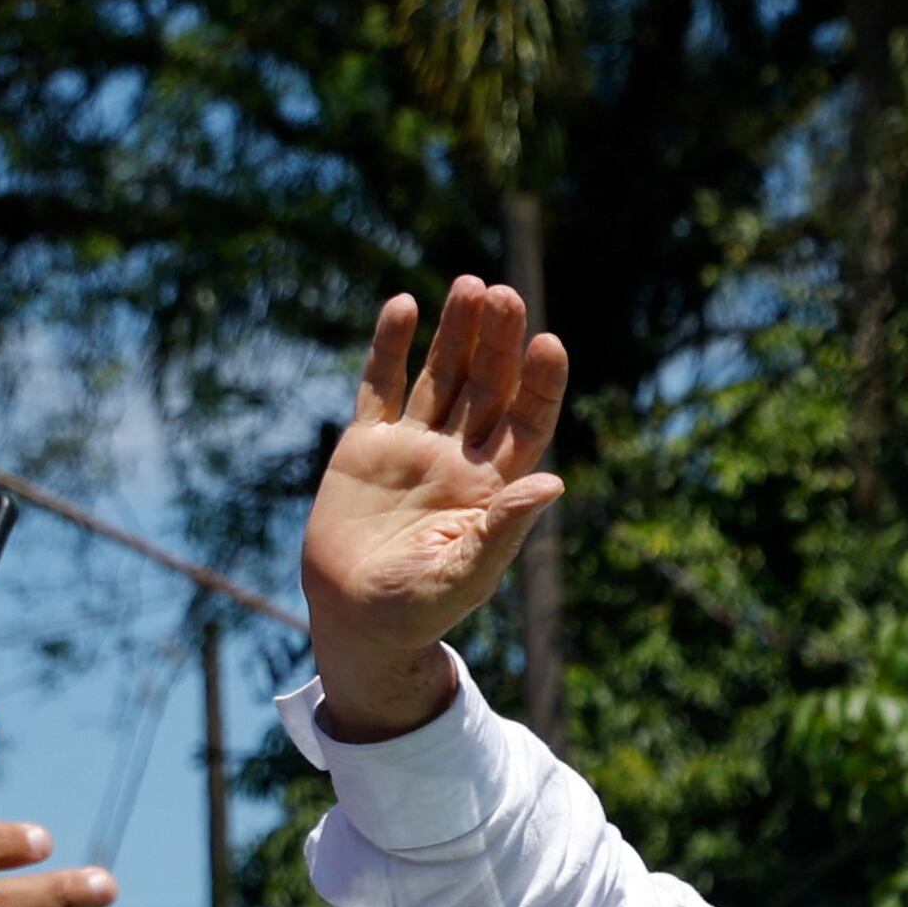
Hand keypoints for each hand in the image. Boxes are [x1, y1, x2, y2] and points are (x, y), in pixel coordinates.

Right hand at [303, 282, 568, 741]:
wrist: (355, 620)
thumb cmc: (418, 609)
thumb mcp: (465, 573)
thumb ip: (503, 529)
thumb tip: (553, 483)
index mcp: (494, 488)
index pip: (528, 423)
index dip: (541, 384)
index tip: (549, 344)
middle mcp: (460, 459)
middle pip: (488, 387)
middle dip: (498, 342)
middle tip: (504, 294)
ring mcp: (414, 447)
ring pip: (442, 376)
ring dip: (456, 332)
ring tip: (471, 286)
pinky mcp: (366, 445)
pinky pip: (381, 386)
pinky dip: (390, 346)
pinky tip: (404, 305)